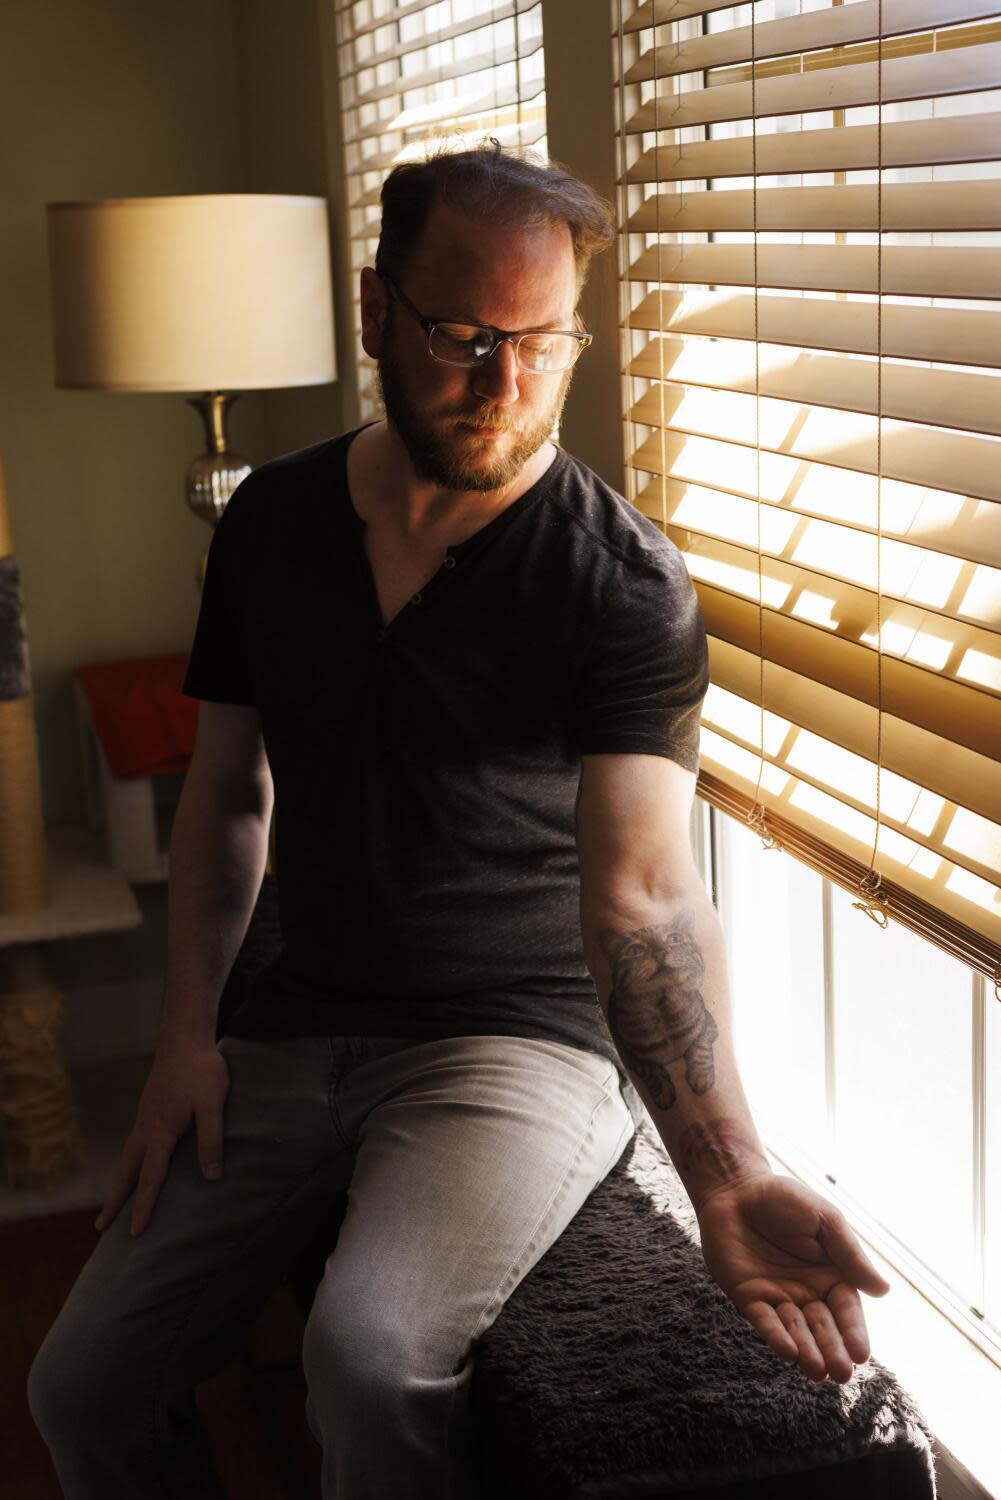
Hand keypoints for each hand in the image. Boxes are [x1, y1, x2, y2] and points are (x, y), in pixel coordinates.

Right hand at [94, 1038, 230, 1237]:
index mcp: (161, 1132)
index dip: (143, 1207)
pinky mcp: (149, 1110)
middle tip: (100, 1228)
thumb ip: (212, 1139)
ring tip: (112, 1205)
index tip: (133, 1233)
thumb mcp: (213, 1105)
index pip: (150, 1179)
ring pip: (128, 1159)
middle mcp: (146, 1129)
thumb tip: (212, 1177)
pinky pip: (134, 1145)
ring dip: (119, 1183)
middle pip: (127, 1173)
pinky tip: (134, 1166)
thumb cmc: (201, 1071)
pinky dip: (128, 1164)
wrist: (185, 1039)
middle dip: (115, 1201)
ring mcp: (144, 1119)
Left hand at [695, 1172, 890, 1383]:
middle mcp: (808, 1293)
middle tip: (841, 1374)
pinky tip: (789, 1352)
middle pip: (824, 1328)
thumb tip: (884, 1290)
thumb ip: (849, 1254)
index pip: (847, 1310)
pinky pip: (765, 1322)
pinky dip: (776, 1337)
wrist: (736, 1188)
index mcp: (832, 1276)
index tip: (861, 1355)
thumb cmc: (785, 1199)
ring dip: (807, 1352)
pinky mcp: (749, 1298)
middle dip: (833, 1351)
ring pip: (796, 1331)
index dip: (854, 1333)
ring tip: (817, 1371)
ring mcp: (778, 1297)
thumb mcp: (824, 1220)